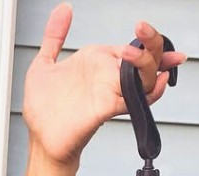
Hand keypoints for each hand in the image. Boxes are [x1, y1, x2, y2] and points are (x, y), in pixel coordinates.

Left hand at [23, 4, 185, 166]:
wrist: (39, 139)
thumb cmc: (42, 110)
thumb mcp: (43, 64)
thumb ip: (54, 36)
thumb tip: (63, 8)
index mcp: (97, 63)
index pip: (130, 47)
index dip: (146, 38)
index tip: (143, 27)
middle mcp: (108, 77)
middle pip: (145, 59)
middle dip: (154, 43)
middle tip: (143, 31)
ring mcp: (110, 93)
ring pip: (146, 77)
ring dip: (148, 63)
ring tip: (134, 54)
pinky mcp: (107, 109)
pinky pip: (137, 100)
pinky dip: (152, 91)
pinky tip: (158, 80)